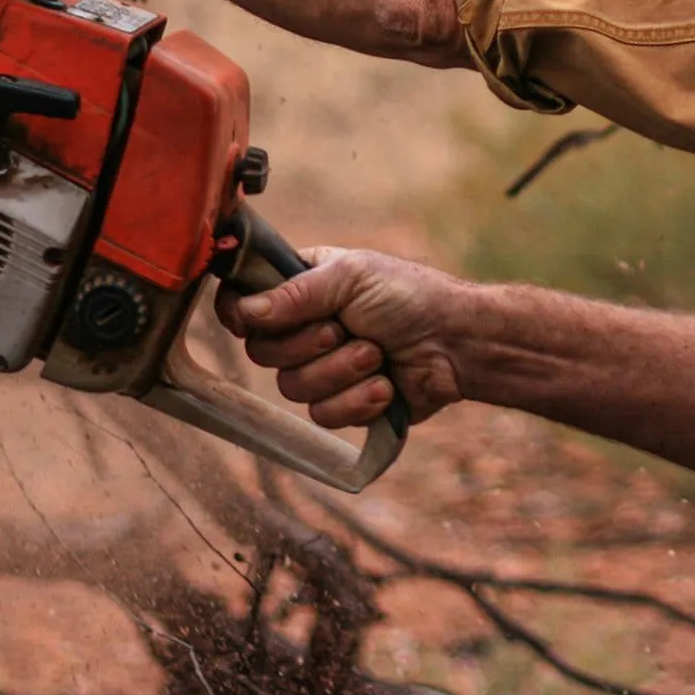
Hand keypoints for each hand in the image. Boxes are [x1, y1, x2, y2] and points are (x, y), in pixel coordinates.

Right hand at [216, 247, 470, 428]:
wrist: (456, 344)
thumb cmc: (409, 296)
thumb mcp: (352, 277)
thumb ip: (296, 293)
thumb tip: (244, 311)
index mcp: (301, 286)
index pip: (243, 303)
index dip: (238, 315)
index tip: (247, 320)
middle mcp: (304, 327)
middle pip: (261, 351)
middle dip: (309, 345)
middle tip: (346, 328)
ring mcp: (322, 367)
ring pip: (292, 388)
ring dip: (340, 372)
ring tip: (377, 354)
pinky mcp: (343, 404)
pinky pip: (322, 416)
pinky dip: (357, 401)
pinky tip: (386, 386)